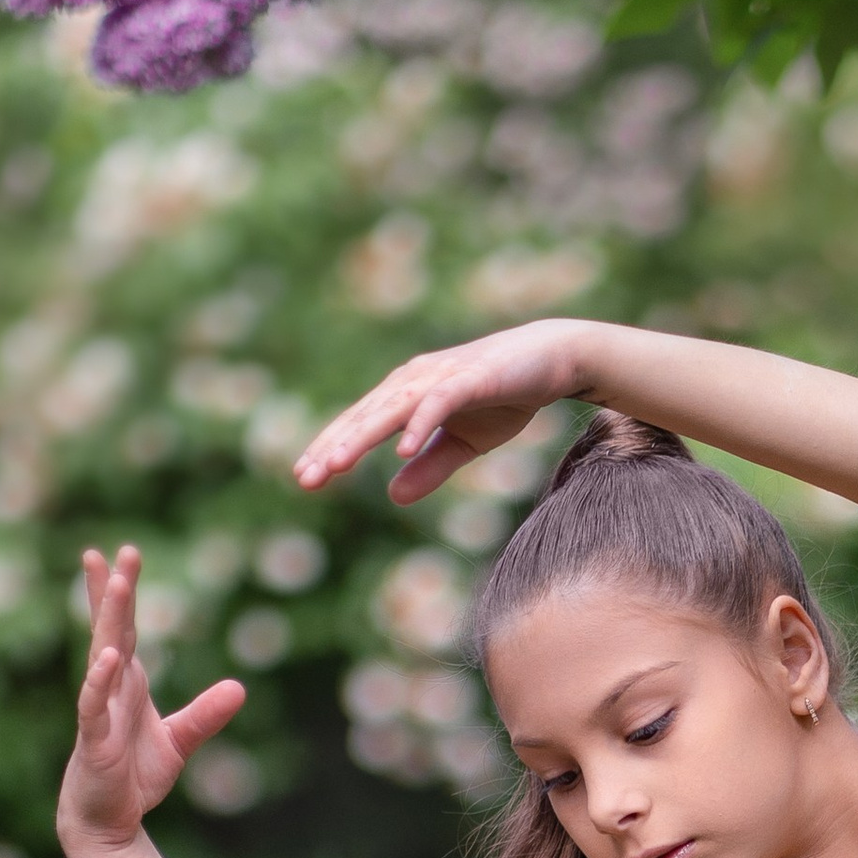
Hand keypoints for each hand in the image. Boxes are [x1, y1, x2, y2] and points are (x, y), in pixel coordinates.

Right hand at [58, 546, 245, 857]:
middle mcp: (109, 689)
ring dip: (110, 621)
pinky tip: (109, 657)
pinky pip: (94, 704)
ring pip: (102, 657)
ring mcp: (98, 710)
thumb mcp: (179, 742)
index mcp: (128, 683)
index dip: (124, 592)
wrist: (110, 821)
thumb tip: (239, 688)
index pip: (125, 628)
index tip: (126, 554)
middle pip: (111, 630)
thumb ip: (206, 714)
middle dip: (114, 591)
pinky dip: (100, 680)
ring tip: (119, 584)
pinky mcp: (93, 739)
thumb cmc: (135, 778)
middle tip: (115, 551)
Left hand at [291, 320, 581, 508]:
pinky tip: (400, 451)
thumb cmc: (505, 397)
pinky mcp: (470, 378)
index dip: (332, 450)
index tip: (305, 480)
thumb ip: (429, 467)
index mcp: (408, 395)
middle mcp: (414, 381)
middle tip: (304, 479)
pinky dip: (418, 425)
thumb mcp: (464, 444)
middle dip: (334, 448)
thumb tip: (393, 497)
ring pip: (392, 409)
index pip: (361, 425)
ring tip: (336, 465)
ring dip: (363, 437)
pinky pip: (438, 403)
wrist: (552, 360)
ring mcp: (441, 377)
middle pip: (365, 417)